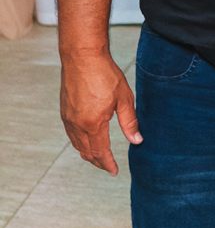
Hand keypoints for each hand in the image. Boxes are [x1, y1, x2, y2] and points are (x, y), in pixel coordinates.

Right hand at [59, 53, 141, 175]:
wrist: (82, 56)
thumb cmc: (104, 74)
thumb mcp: (124, 98)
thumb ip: (130, 122)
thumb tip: (137, 140)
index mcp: (93, 123)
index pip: (101, 152)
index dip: (108, 164)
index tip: (114, 171)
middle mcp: (77, 124)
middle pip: (87, 151)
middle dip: (98, 162)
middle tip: (108, 167)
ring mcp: (68, 118)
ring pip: (77, 144)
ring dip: (87, 153)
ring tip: (98, 158)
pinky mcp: (64, 110)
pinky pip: (71, 134)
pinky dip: (79, 142)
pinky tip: (85, 141)